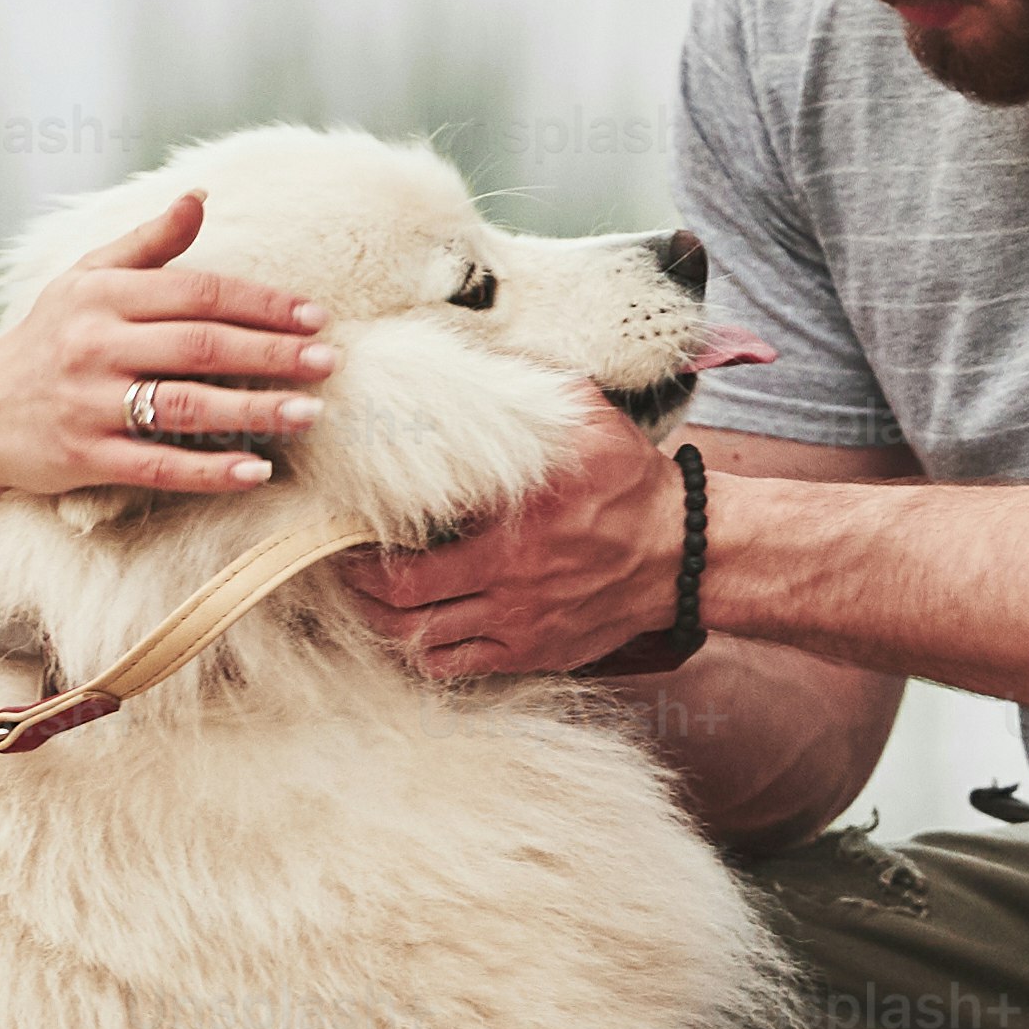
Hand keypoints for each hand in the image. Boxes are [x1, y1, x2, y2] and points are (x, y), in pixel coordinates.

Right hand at [0, 189, 333, 526]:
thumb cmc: (48, 339)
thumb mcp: (86, 279)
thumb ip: (148, 243)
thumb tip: (199, 196)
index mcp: (102, 294)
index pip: (198, 293)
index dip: (262, 303)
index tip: (316, 316)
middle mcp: (94, 345)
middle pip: (200, 347)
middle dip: (272, 354)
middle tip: (330, 361)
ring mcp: (88, 404)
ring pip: (185, 407)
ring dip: (254, 412)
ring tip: (311, 414)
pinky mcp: (84, 458)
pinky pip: (158, 466)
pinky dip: (211, 471)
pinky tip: (259, 471)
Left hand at [335, 400, 686, 684]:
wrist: (684, 552)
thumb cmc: (631, 484)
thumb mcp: (588, 421)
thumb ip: (534, 390)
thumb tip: (481, 358)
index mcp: (507, 537)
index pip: (404, 567)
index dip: (360, 559)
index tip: (345, 536)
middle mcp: (507, 590)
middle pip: (401, 613)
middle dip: (361, 595)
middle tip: (345, 570)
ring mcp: (521, 630)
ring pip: (425, 648)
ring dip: (391, 627)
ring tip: (376, 601)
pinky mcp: (538, 654)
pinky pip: (462, 670)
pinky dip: (432, 654)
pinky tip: (424, 629)